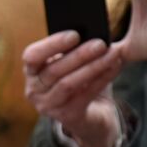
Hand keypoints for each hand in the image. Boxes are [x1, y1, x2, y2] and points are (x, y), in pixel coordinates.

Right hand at [23, 30, 124, 146]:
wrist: (91, 114)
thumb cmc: (80, 79)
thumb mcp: (72, 62)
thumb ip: (74, 49)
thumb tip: (92, 30)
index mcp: (31, 71)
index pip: (31, 56)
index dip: (51, 45)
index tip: (75, 34)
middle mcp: (34, 90)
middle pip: (54, 70)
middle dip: (79, 55)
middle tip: (101, 43)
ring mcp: (48, 106)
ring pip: (69, 84)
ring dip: (92, 67)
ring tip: (112, 53)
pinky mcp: (67, 116)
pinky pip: (85, 95)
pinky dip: (102, 79)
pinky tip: (115, 66)